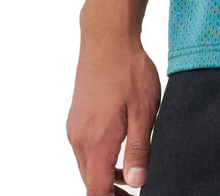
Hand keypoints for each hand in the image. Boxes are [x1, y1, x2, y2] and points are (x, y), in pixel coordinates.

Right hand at [66, 29, 160, 194]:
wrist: (107, 38)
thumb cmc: (129, 70)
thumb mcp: (144, 110)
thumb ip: (139, 149)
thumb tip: (137, 182)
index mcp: (97, 141)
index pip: (96, 191)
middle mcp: (80, 139)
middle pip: (90, 182)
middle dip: (110, 193)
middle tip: (136, 190)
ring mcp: (75, 128)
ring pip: (87, 166)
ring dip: (106, 176)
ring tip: (132, 176)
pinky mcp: (77, 118)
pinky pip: (85, 148)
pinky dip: (100, 158)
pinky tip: (121, 150)